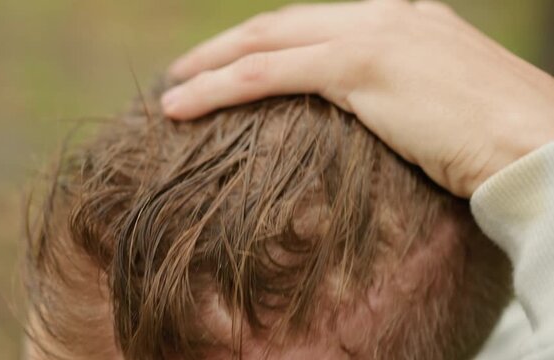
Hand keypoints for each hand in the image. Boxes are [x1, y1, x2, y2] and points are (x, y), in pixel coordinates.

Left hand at [162, 0, 553, 196]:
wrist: (537, 144)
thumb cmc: (497, 140)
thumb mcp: (442, 106)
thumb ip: (400, 98)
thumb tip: (369, 123)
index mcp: (404, 20)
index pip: (314, 26)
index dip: (265, 44)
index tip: (230, 67)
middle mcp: (385, 14)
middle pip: (280, 24)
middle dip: (225, 48)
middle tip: (186, 74)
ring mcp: (372, 34)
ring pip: (265, 43)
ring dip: (210, 67)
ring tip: (174, 93)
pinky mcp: (360, 66)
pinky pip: (269, 72)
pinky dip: (220, 87)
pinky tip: (185, 104)